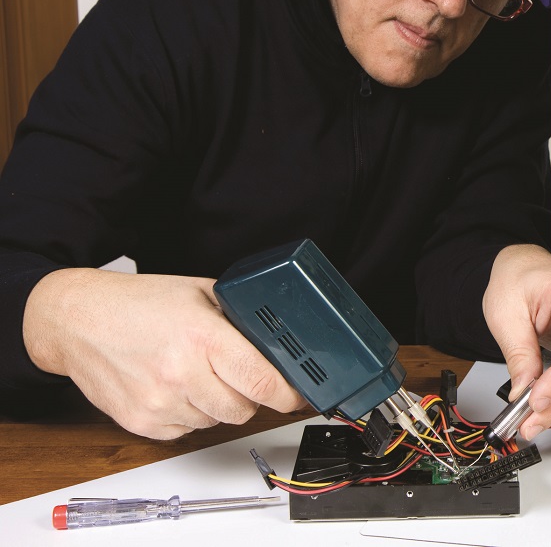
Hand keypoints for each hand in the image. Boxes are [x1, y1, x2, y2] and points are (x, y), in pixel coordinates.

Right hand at [23, 268, 306, 438]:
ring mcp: (159, 403)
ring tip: (197, 372)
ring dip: (219, 404)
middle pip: (244, 408)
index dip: (289, 394)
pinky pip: (187, 431)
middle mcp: (181, 374)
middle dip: (251, 394)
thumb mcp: (201, 293)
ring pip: (217, 421)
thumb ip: (240, 318)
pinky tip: (176, 386)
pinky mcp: (141, 423)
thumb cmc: (138, 303)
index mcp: (203, 337)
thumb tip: (279, 341)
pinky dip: (191, 414)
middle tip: (239, 373)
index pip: (263, 382)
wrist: (76, 319)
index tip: (299, 395)